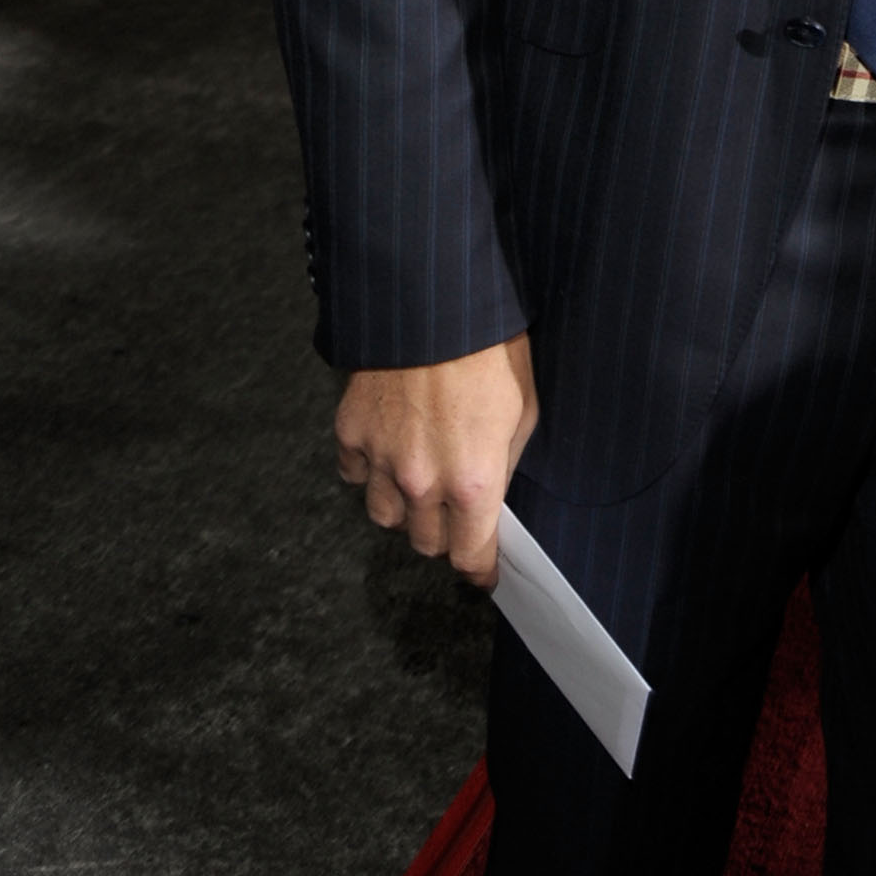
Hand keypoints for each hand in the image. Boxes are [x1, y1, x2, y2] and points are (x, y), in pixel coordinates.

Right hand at [334, 333, 537, 589]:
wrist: (434, 302)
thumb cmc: (490, 348)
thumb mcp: (524, 407)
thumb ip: (506, 462)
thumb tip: (496, 492)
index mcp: (474, 480)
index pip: (470, 555)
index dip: (479, 569)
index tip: (483, 573)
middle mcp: (423, 482)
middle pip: (425, 543)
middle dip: (444, 533)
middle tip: (456, 508)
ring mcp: (381, 460)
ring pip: (385, 517)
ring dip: (404, 507)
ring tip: (421, 478)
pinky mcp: (351, 433)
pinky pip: (354, 475)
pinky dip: (368, 470)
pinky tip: (388, 447)